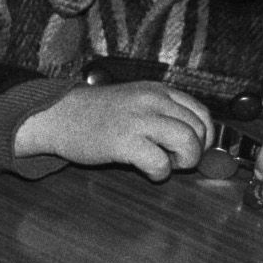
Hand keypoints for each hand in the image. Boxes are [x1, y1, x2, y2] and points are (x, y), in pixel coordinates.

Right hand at [16, 81, 210, 178]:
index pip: (201, 113)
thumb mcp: (134, 101)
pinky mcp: (125, 140)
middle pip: (198, 130)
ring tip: (164, 163)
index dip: (205, 137)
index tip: (195, 148)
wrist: (58, 115)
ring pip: (188, 143)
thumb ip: (162, 112)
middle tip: (174, 158)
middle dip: (193, 152)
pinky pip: (161, 163)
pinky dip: (159, 172)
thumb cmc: (96, 114)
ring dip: (182, 161)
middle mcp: (152, 100)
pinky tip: (146, 169)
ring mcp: (139, 119)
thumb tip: (196, 139)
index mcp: (156, 90)